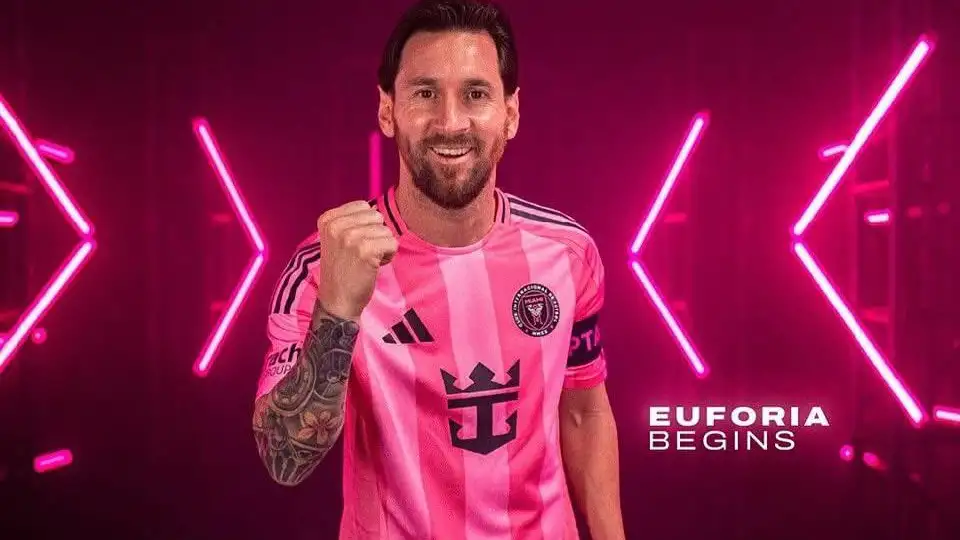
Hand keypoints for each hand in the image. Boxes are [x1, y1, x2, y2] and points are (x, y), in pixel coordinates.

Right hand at [315, 200, 397, 319]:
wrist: (337, 301)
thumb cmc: (342, 271)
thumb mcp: (337, 239)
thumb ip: (351, 221)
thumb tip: (376, 210)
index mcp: (328, 219)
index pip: (363, 206)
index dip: (366, 226)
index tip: (354, 245)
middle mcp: (336, 225)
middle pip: (376, 216)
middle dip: (376, 235)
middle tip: (362, 254)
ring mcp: (350, 236)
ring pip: (386, 230)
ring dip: (382, 247)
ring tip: (367, 261)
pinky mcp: (365, 250)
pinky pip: (392, 242)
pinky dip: (389, 256)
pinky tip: (374, 266)